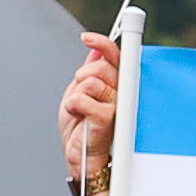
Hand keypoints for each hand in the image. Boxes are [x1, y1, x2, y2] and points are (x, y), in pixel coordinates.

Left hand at [56, 34, 117, 195]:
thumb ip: (90, 73)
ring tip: (79, 110)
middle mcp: (123, 92)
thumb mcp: (80, 94)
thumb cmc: (82, 129)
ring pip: (90, 81)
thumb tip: (95, 53)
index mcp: (118, 84)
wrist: (81, 158)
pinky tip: (77, 116)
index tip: (87, 38)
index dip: (102, 43)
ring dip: (77, 94)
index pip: (115, 56)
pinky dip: (73, 105)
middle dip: (83, 76)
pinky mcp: (109, 117)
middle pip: (100, 66)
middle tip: (80, 94)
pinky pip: (83, 98)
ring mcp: (118, 105)